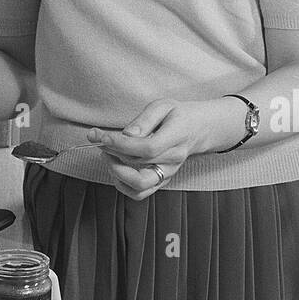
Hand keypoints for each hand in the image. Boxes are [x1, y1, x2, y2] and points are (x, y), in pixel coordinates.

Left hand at [87, 98, 213, 200]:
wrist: (197, 129)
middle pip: (140, 168)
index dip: (120, 144)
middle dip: (113, 156)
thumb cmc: (177, 115)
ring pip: (139, 187)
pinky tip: (116, 167)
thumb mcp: (162, 106)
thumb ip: (144, 120)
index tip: (101, 136)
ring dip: (117, 174)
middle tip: (101, 142)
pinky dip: (122, 184)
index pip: (147, 148)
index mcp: (176, 138)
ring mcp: (168, 173)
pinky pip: (140, 192)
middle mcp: (173, 160)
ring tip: (109, 156)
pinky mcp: (161, 181)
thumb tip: (126, 135)